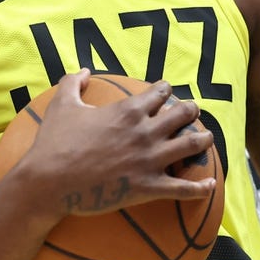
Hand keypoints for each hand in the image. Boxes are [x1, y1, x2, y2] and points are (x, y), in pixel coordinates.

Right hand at [22, 70, 216, 217]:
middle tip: (192, 112)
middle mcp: (145, 132)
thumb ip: (74, 82)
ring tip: (207, 138)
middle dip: (191, 111)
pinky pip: (184, 188)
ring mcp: (150, 160)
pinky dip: (201, 187)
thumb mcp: (62, 105)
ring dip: (203, 140)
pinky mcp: (149, 187)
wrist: (48, 181)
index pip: (160, 93)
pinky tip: (211, 184)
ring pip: (192, 146)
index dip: (165, 90)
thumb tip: (85, 71)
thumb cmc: (54, 142)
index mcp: (128, 110)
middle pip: (183, 114)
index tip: (167, 92)